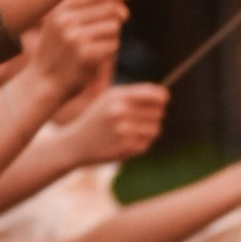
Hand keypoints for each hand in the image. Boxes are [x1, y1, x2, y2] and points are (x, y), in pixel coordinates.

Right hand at [28, 0, 128, 106]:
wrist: (44, 81)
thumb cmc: (59, 51)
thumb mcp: (61, 24)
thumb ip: (84, 7)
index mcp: (59, 10)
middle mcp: (66, 21)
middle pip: (109, 8)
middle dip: (117, 17)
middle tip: (114, 25)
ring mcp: (75, 37)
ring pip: (114, 27)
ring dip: (113, 36)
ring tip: (97, 45)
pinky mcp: (86, 54)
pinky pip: (113, 44)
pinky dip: (111, 50)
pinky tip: (97, 57)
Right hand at [54, 80, 169, 171]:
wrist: (75, 143)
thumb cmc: (97, 118)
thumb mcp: (109, 99)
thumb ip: (134, 95)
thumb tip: (164, 96)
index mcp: (118, 96)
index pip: (155, 94)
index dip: (162, 98)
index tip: (163, 101)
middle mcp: (121, 111)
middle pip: (158, 112)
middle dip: (154, 115)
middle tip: (140, 119)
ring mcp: (124, 130)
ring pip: (155, 128)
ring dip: (148, 130)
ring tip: (133, 130)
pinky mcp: (126, 147)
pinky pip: (147, 143)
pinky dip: (141, 142)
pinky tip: (127, 141)